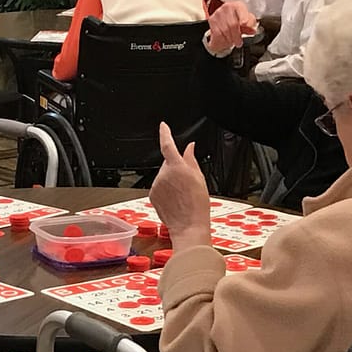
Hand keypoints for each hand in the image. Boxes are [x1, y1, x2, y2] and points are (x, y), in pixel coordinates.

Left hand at [149, 122, 211, 250]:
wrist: (188, 226)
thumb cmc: (197, 205)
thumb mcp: (200, 178)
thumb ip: (191, 160)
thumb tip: (189, 147)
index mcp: (177, 167)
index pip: (168, 144)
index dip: (165, 133)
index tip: (163, 126)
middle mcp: (163, 174)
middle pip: (168, 164)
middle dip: (176, 168)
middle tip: (187, 183)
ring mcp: (156, 184)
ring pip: (163, 176)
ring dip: (171, 181)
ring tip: (182, 195)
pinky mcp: (152, 194)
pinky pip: (158, 187)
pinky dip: (165, 190)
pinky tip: (175, 200)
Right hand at [207, 1, 257, 53]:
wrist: (225, 19)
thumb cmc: (238, 19)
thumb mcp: (247, 21)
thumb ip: (250, 25)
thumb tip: (252, 30)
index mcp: (238, 5)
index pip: (240, 10)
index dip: (243, 17)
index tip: (244, 23)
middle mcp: (227, 7)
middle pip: (233, 24)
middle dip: (236, 36)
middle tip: (239, 42)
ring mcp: (218, 13)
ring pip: (225, 30)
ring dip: (230, 39)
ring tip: (232, 41)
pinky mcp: (212, 20)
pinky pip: (217, 33)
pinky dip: (222, 39)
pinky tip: (226, 40)